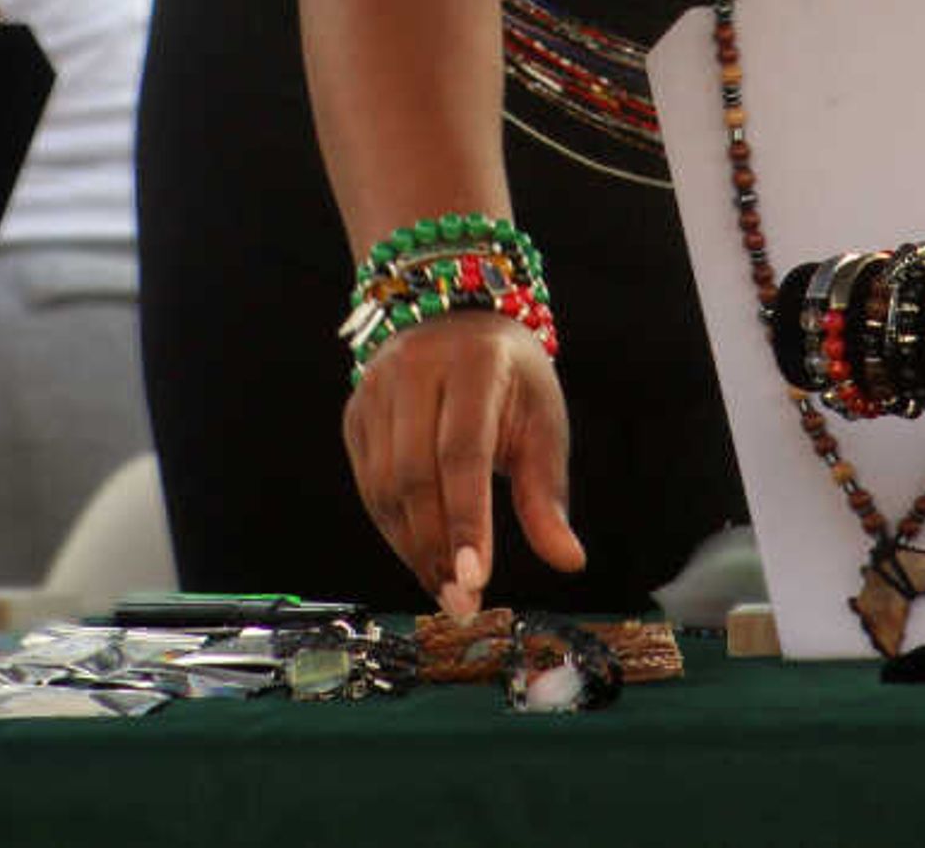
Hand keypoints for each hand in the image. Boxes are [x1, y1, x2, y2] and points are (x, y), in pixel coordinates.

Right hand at [339, 312, 586, 613]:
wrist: (458, 323)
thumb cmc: (510, 382)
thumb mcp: (543, 425)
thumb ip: (547, 495)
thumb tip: (569, 560)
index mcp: (474, 362)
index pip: (463, 451)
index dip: (466, 520)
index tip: (476, 578)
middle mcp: (415, 367)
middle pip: (414, 474)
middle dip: (436, 548)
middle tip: (462, 602)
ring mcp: (375, 388)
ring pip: (382, 486)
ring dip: (413, 548)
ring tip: (445, 590)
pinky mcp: (355, 411)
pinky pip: (367, 485)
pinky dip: (394, 530)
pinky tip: (421, 557)